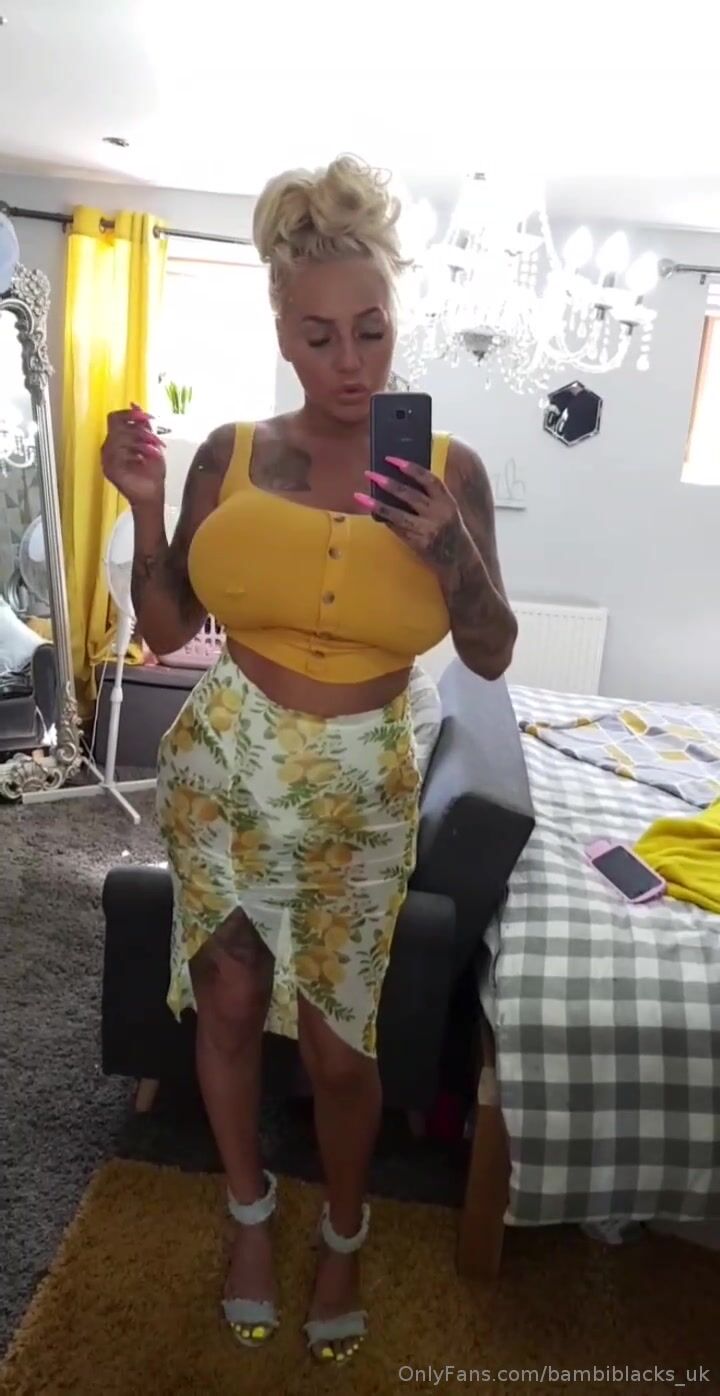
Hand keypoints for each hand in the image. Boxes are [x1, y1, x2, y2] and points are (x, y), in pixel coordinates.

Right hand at [101, 404, 165, 506]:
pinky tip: (144, 460)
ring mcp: (107, 459)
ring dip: (140, 442)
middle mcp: (108, 448)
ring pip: (118, 437)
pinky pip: (118, 453)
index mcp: (117, 440)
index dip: (130, 414)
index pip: (114, 418)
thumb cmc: (152, 472)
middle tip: (156, 439)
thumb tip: (135, 404)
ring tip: (154, 451)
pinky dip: (134, 453)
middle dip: (140, 430)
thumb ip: (143, 424)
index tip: (148, 417)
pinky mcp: (109, 469)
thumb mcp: (151, 443)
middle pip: (117, 425)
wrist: (153, 495)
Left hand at [354, 456, 472, 574]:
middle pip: (410, 495)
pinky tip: (373, 513)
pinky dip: (386, 520)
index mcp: (448, 502)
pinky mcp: (420, 544)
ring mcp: (429, 530)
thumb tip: (396, 484)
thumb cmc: (449, 531)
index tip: (392, 459)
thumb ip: (428, 499)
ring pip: (399, 515)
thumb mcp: (445, 512)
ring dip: (378, 504)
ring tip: (359, 496)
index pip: (429, 480)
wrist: (460, 561)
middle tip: (369, 474)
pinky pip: (398, 529)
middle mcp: (440, 514)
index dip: (411, 468)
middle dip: (388, 483)